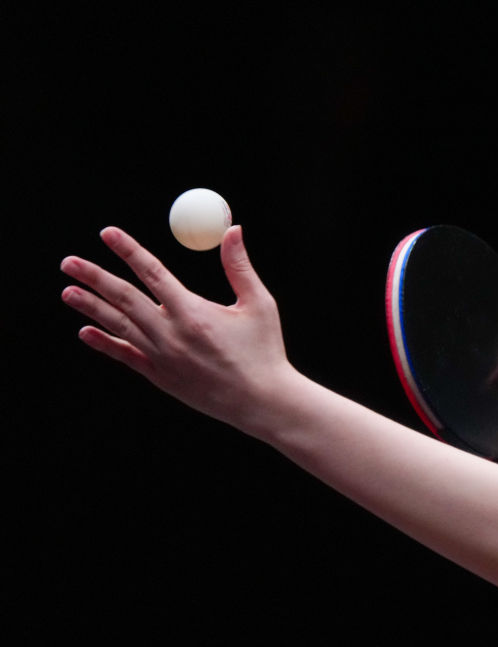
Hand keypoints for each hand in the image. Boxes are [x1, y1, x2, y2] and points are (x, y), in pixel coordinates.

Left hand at [60, 226, 292, 427]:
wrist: (260, 401)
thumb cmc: (264, 351)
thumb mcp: (259, 304)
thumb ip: (239, 267)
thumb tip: (233, 230)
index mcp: (193, 313)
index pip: (153, 273)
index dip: (128, 250)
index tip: (108, 234)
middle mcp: (171, 335)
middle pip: (124, 299)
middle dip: (94, 277)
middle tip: (69, 262)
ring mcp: (162, 358)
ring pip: (119, 326)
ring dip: (91, 307)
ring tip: (68, 291)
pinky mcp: (161, 377)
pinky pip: (126, 356)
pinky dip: (105, 343)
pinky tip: (86, 331)